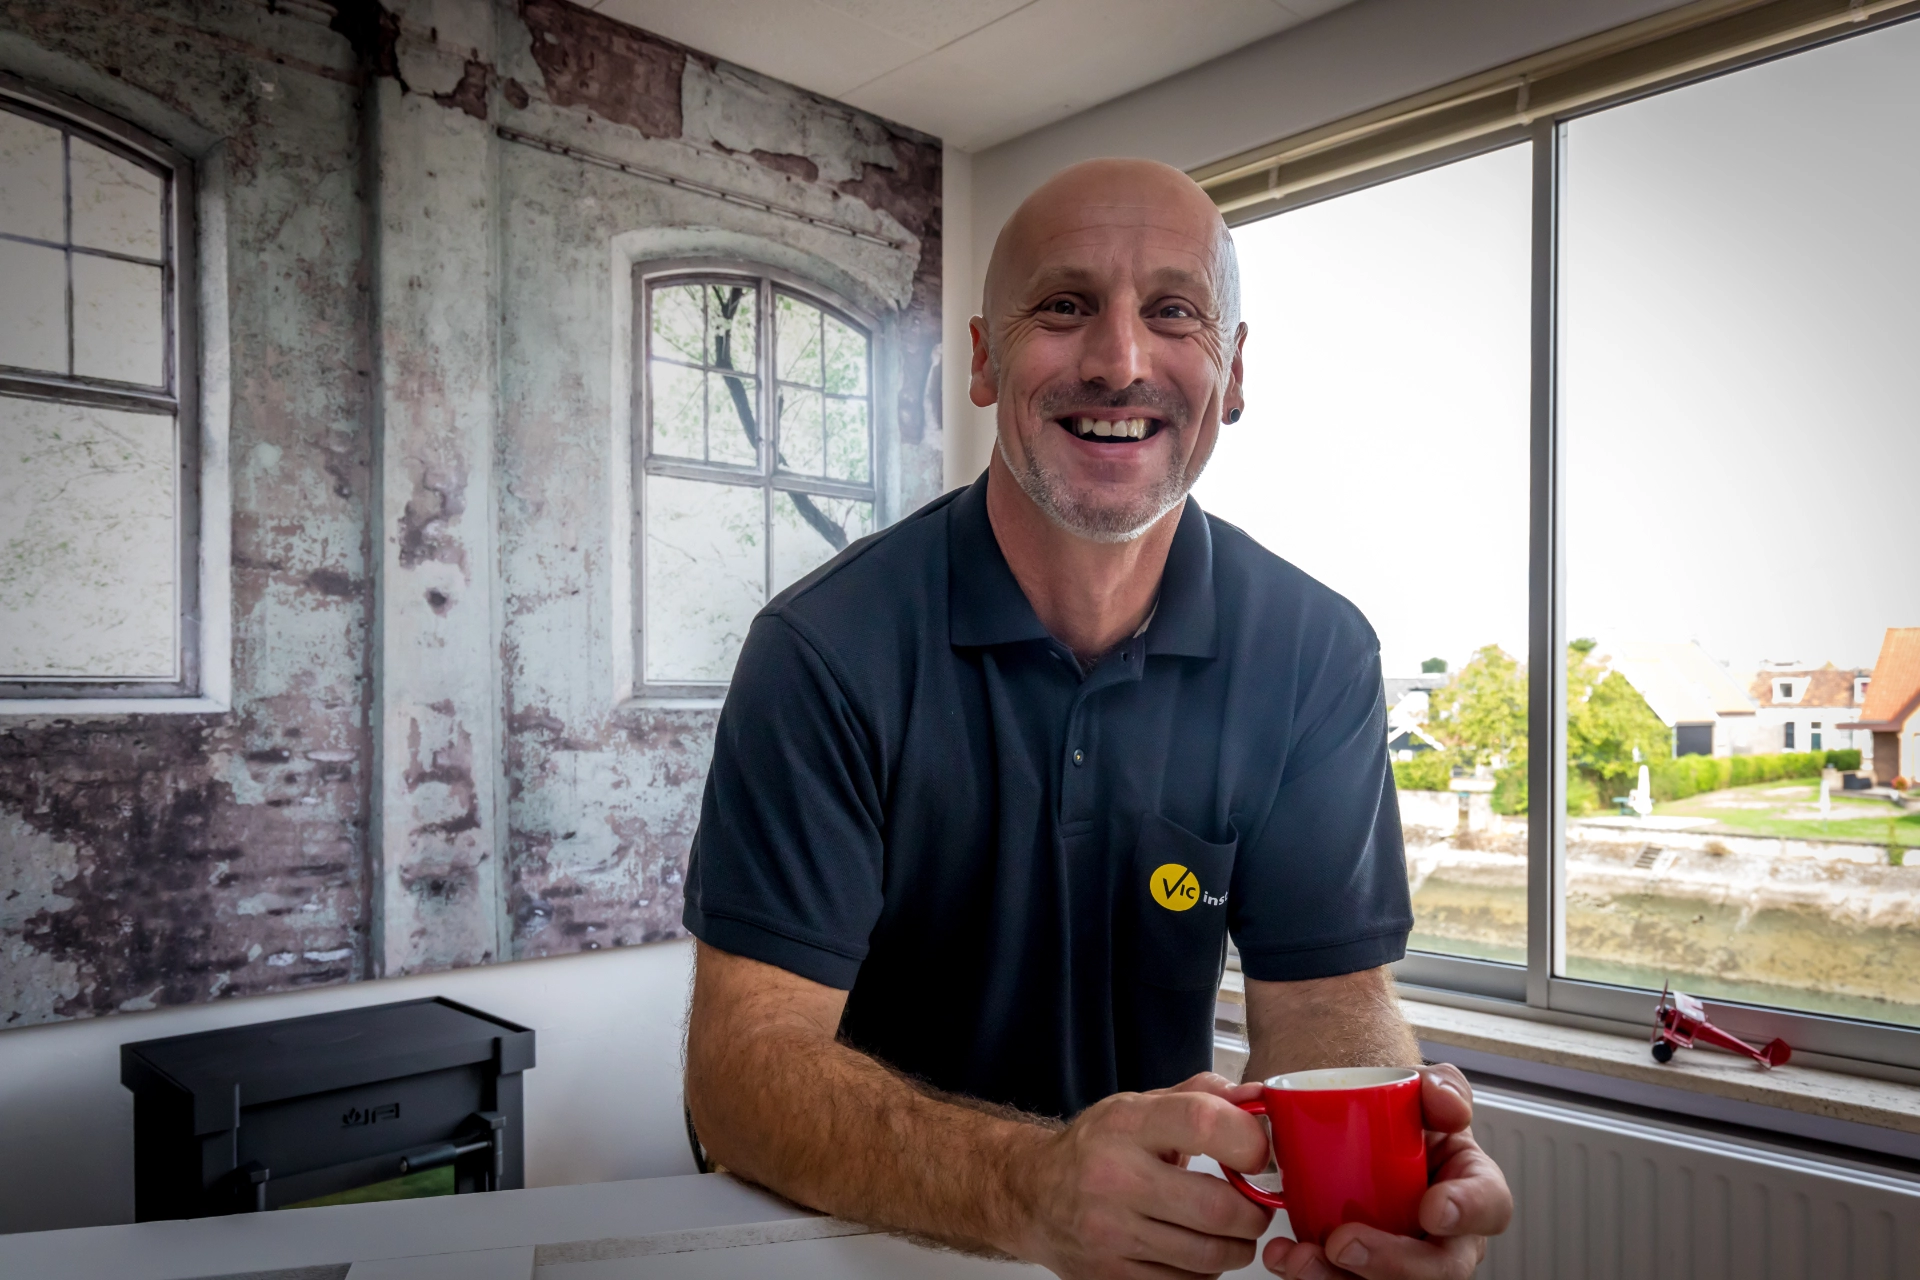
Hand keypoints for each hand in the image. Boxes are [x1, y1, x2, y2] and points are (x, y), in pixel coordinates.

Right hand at [1009, 1071, 1277, 1278]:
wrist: (1032, 1195)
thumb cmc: (1096, 1148)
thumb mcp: (1140, 1106)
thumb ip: (1202, 1096)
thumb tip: (1260, 1100)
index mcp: (1125, 1126)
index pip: (1201, 1122)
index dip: (1248, 1140)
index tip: (1260, 1154)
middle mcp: (1113, 1179)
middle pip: (1217, 1207)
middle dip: (1254, 1211)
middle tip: (1255, 1203)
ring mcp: (1110, 1234)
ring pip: (1209, 1255)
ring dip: (1237, 1245)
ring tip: (1231, 1228)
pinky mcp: (1111, 1277)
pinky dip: (1206, 1271)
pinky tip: (1196, 1248)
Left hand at [1263, 1064, 1510, 1279]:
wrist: (1355, 1127)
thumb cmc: (1402, 1118)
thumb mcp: (1423, 1090)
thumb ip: (1442, 1086)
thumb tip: (1447, 1104)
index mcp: (1472, 1186)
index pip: (1490, 1206)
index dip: (1467, 1212)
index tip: (1431, 1209)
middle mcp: (1448, 1236)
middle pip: (1440, 1269)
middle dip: (1391, 1264)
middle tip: (1343, 1243)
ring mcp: (1408, 1260)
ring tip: (1300, 1259)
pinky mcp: (1367, 1270)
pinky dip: (1312, 1275)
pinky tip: (1285, 1257)